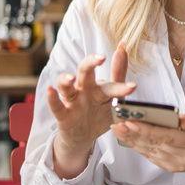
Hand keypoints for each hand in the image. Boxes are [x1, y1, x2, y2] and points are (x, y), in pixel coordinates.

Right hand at [48, 44, 135, 177]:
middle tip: (101, 58)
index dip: (121, 82)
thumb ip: (118, 75)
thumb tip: (122, 48)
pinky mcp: (63, 115)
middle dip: (91, 62)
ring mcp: (73, 101)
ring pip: (66, 86)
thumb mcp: (112, 98)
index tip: (133, 85)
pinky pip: (56, 106)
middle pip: (85, 71)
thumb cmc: (99, 113)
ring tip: (71, 78)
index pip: (110, 81)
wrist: (82, 136)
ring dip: (66, 80)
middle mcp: (85, 90)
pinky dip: (52, 99)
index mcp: (99, 87)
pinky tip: (51, 91)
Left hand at [111, 115, 184, 184]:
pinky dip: (136, 146)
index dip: (148, 129)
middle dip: (133, 133)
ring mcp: (176, 165)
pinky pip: (149, 156)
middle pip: (155, 144)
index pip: (167, 136)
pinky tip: (127, 137)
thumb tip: (181, 116)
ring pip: (149, 151)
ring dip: (131, 139)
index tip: (131, 122)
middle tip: (118, 123)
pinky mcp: (168, 168)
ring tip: (117, 129)